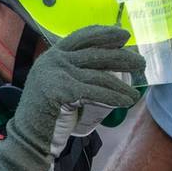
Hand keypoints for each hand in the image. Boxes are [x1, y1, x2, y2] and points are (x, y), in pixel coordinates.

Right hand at [0, 26, 143, 170]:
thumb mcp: (60, 84)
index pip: (81, 36)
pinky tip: (127, 101)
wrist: (30, 136)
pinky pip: (95, 91)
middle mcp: (54, 60)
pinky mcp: (60, 90)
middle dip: (121, 57)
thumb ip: (76, 72)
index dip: (104, 34)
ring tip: (136, 93)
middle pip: (95, 53)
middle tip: (141, 62)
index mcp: (53, 55)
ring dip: (122, 84)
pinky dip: (114, 96)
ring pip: (98, 75)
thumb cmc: (49, 114)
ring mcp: (56, 73)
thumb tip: (111, 66)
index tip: (123, 35)